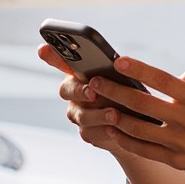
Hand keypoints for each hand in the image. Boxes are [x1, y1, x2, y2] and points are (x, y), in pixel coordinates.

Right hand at [38, 45, 156, 166]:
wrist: (141, 121)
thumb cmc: (130, 91)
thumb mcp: (125, 76)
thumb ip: (114, 71)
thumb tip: (115, 63)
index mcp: (81, 72)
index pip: (61, 61)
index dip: (51, 56)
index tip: (43, 50)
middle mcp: (74, 92)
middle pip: (66, 90)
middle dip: (79, 91)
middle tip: (92, 92)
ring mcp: (79, 113)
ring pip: (81, 115)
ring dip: (97, 115)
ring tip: (114, 114)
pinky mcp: (88, 133)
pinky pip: (91, 133)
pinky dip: (104, 132)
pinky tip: (115, 131)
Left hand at [66, 53, 184, 183]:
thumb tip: (176, 75)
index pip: (162, 79)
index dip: (137, 69)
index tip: (117, 61)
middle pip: (142, 103)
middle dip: (114, 91)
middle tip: (95, 84)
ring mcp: (182, 142)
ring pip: (138, 129)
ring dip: (115, 118)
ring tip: (100, 108)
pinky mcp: (179, 161)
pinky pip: (145, 151)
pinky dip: (127, 142)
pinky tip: (113, 133)